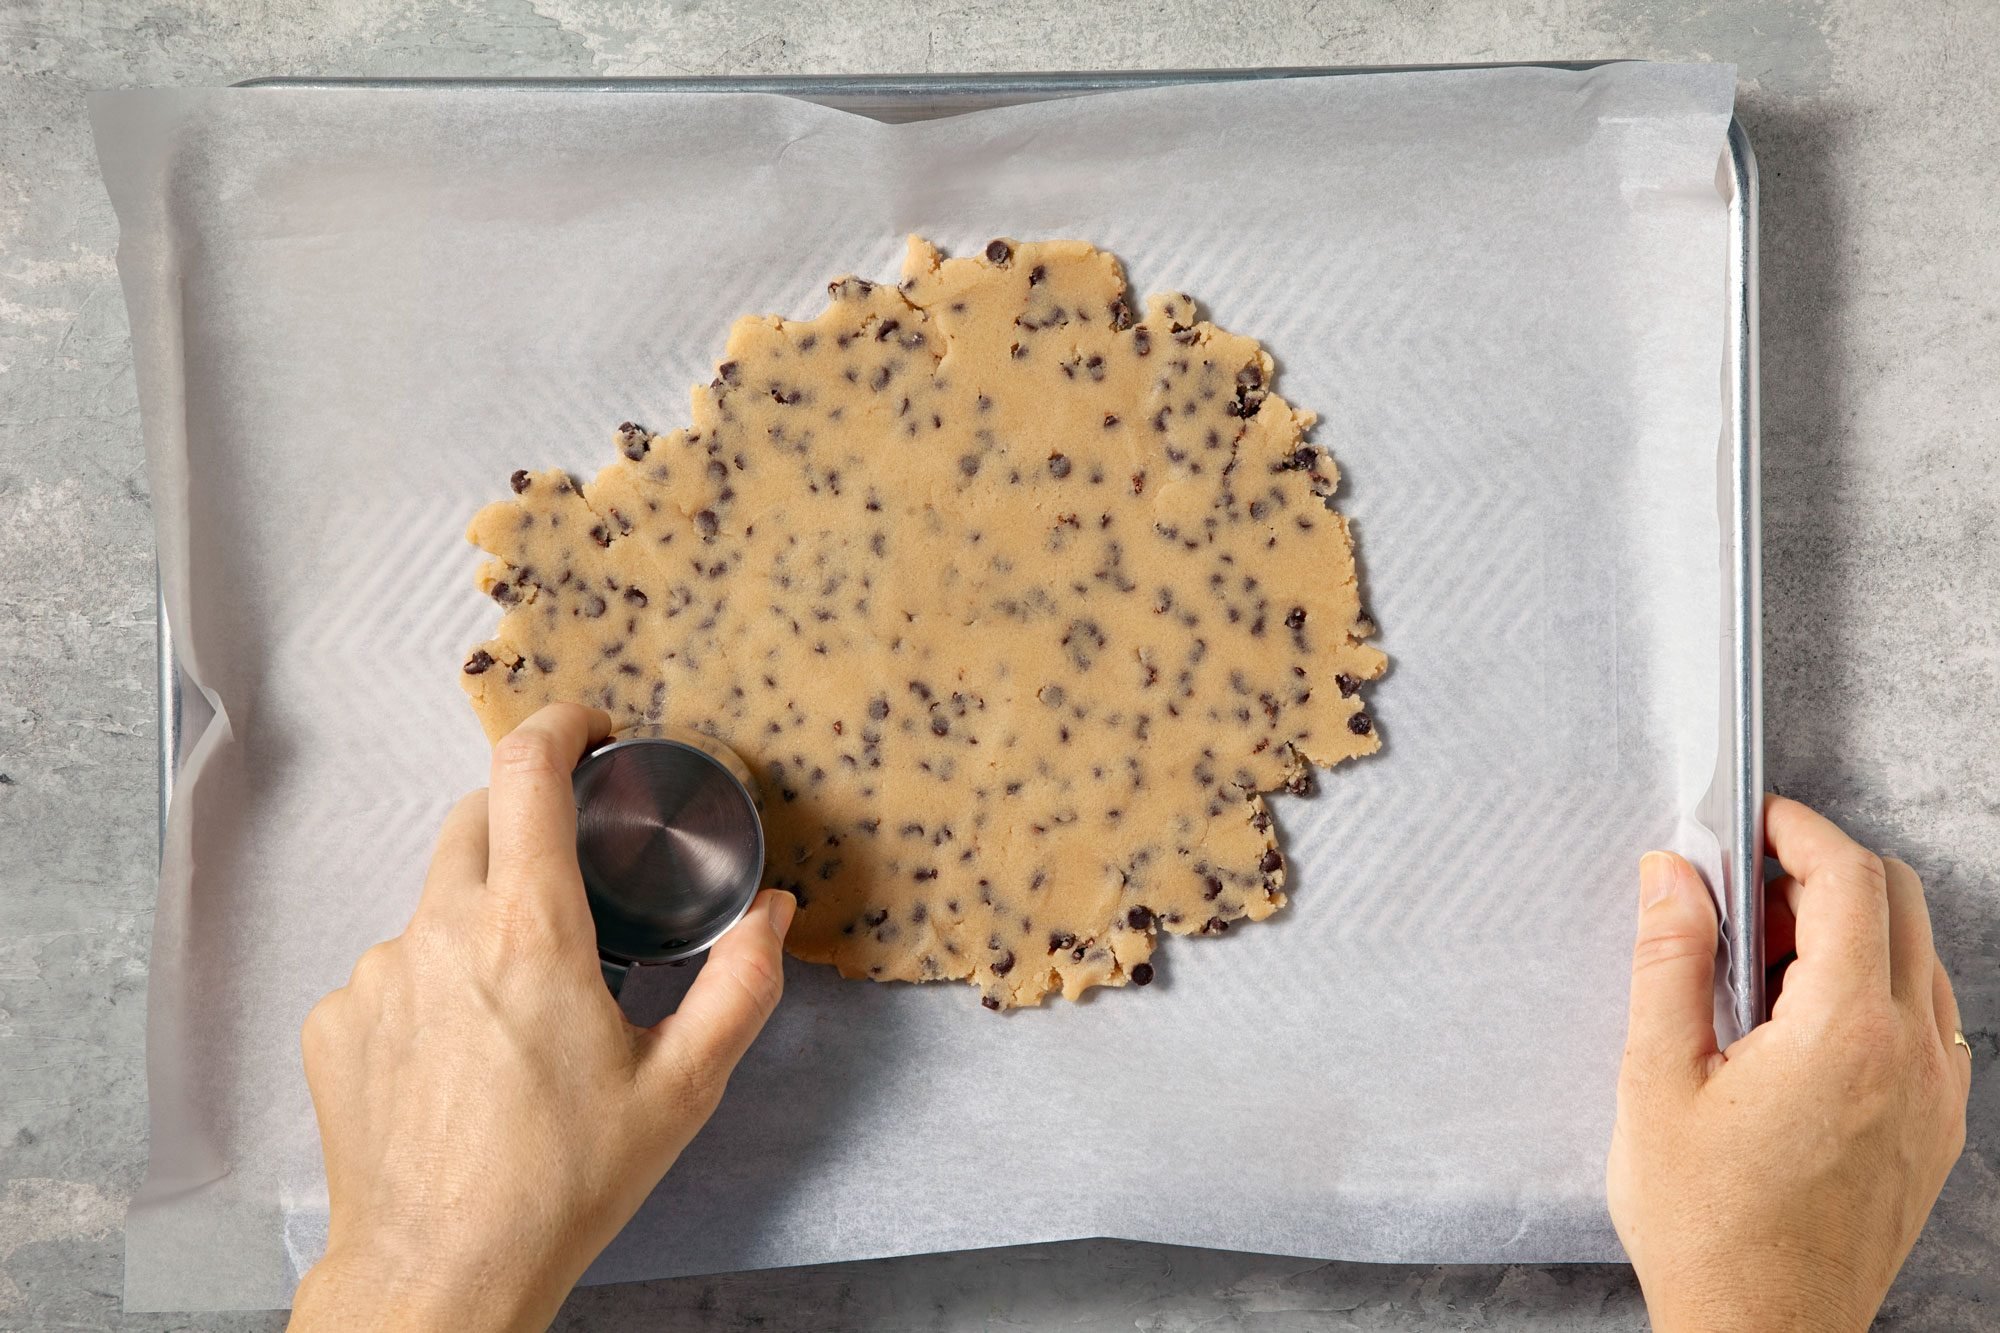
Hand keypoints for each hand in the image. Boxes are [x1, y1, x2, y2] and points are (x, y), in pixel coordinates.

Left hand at [287, 703, 794, 1331]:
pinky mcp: (337, 1022)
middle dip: (526, 818)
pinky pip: (393, 968)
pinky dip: (433, 982)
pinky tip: (464, 1053)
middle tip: (573, 870)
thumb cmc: (559, 1186)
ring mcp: (377, 976)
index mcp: (531, 931)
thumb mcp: (682, 1088)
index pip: (527, 771)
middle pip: (475, 818)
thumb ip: (740, 985)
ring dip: (481, 915)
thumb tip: (772, 914)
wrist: (438, 1273)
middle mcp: (441, 933)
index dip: (559, 726)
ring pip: (434, 899)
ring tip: (522, 1002)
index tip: (586, 729)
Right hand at [1608, 796, 1969, 1331]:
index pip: (1851, 881)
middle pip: (1898, 904)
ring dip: (1845, 932)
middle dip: (1819, 873)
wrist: (1762, 1332)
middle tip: (1738, 898)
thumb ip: (1670, 959)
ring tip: (1757, 974)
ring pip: (1916, 958)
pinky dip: (1869, 988)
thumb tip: (1674, 872)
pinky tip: (1798, 1029)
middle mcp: (1914, 1055)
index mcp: (1846, 1034)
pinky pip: (1925, 1018)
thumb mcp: (1655, 1077)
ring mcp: (1938, 1094)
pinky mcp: (1937, 1128)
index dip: (1798, 830)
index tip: (1751, 821)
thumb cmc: (1705, 1223)